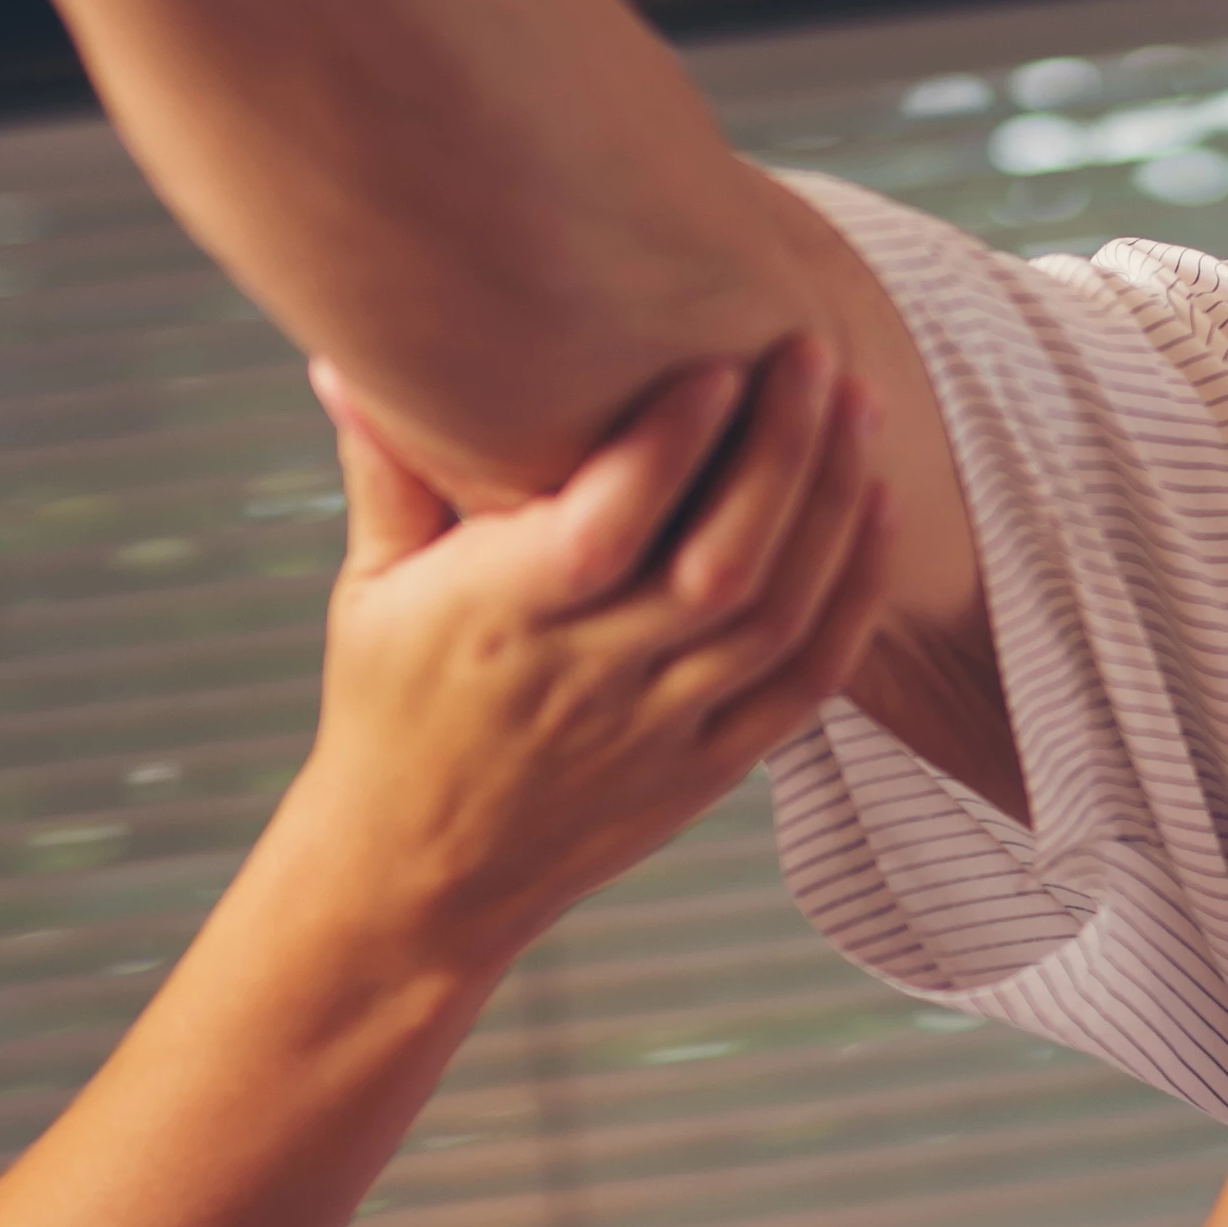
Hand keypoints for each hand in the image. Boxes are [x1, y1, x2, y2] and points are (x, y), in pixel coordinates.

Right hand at [274, 338, 891, 953]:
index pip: (601, 529)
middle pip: (718, 566)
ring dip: (830, 507)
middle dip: (781, 452)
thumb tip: (349, 350)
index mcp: (498, 618)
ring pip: (775, 618)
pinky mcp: (709, 767)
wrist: (421, 876)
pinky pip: (805, 683)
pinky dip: (853, 596)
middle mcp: (588, 677)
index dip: (668, 447)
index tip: (717, 361)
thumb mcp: (371, 591)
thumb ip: (387, 469)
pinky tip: (878, 509)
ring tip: (861, 407)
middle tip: (812, 351)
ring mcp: (659, 729)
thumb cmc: (391, 709)